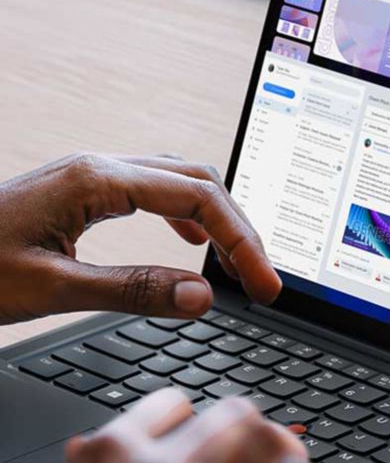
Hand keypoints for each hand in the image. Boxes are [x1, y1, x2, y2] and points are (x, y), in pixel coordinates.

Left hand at [0, 152, 281, 324]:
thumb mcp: (52, 288)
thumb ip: (132, 289)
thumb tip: (202, 295)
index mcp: (95, 181)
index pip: (197, 197)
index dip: (242, 243)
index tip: (265, 288)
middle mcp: (98, 168)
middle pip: (197, 179)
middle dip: (239, 228)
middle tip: (262, 282)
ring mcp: (90, 177)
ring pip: (178, 180)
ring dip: (217, 219)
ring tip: (239, 264)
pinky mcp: (82, 193)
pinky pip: (152, 190)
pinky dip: (186, 215)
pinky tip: (191, 241)